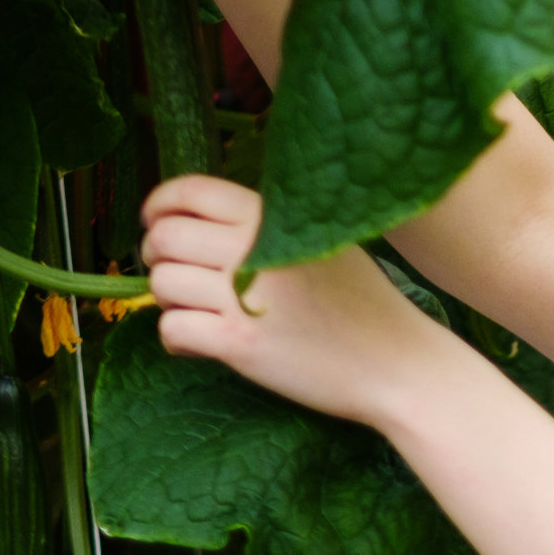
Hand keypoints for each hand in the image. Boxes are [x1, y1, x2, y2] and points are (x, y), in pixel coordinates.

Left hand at [139, 175, 458, 428]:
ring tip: (195, 313)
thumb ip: (268, 225)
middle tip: (173, 275)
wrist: (399, 363)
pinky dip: (175, 338)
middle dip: (155, 256)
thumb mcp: (323, 241)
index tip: (157, 225)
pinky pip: (173, 329)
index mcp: (274, 215)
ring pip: (162, 283)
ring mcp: (246, 296)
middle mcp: (255, 248)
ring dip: (167, 301)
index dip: (158, 207)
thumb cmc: (364, 304)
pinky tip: (200, 344)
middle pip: (164, 237)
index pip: (189, 191)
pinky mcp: (240, 344)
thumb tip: (201, 222)